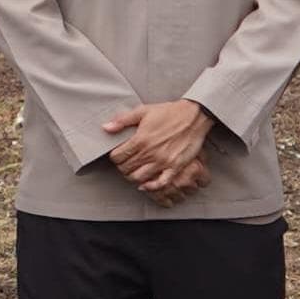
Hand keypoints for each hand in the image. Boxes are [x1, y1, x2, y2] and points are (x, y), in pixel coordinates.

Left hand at [100, 98, 216, 201]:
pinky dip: (151, 186)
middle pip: (126, 169)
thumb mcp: (143, 111)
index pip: (117, 157)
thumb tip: (106, 127)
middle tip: (125, 163)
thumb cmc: (169, 113)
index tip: (118, 155)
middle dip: (122, 167)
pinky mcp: (175, 167)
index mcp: (140, 140)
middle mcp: (150, 153)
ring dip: (133, 177)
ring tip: (134, 171)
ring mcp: (163, 162)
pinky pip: (160, 183)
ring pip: (139, 178)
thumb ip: (123, 120)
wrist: (193, 116)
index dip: (114, 157)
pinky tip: (147, 184)